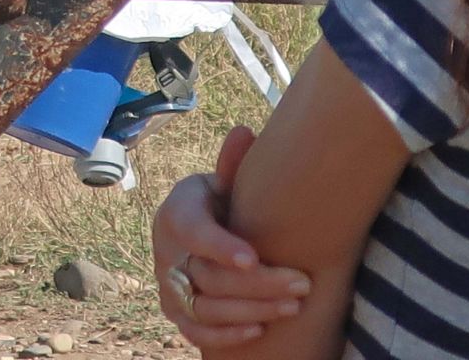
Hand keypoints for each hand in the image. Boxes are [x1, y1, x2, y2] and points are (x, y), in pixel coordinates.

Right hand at [152, 126, 311, 348]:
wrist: (199, 235)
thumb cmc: (219, 206)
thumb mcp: (222, 182)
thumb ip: (233, 164)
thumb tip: (246, 132)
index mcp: (176, 214)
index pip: (191, 232)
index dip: (219, 246)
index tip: (253, 257)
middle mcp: (166, 253)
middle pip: (206, 277)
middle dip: (257, 284)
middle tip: (302, 283)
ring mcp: (169, 286)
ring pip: (204, 309)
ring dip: (251, 310)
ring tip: (294, 306)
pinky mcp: (177, 313)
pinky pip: (195, 332)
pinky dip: (226, 336)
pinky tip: (261, 330)